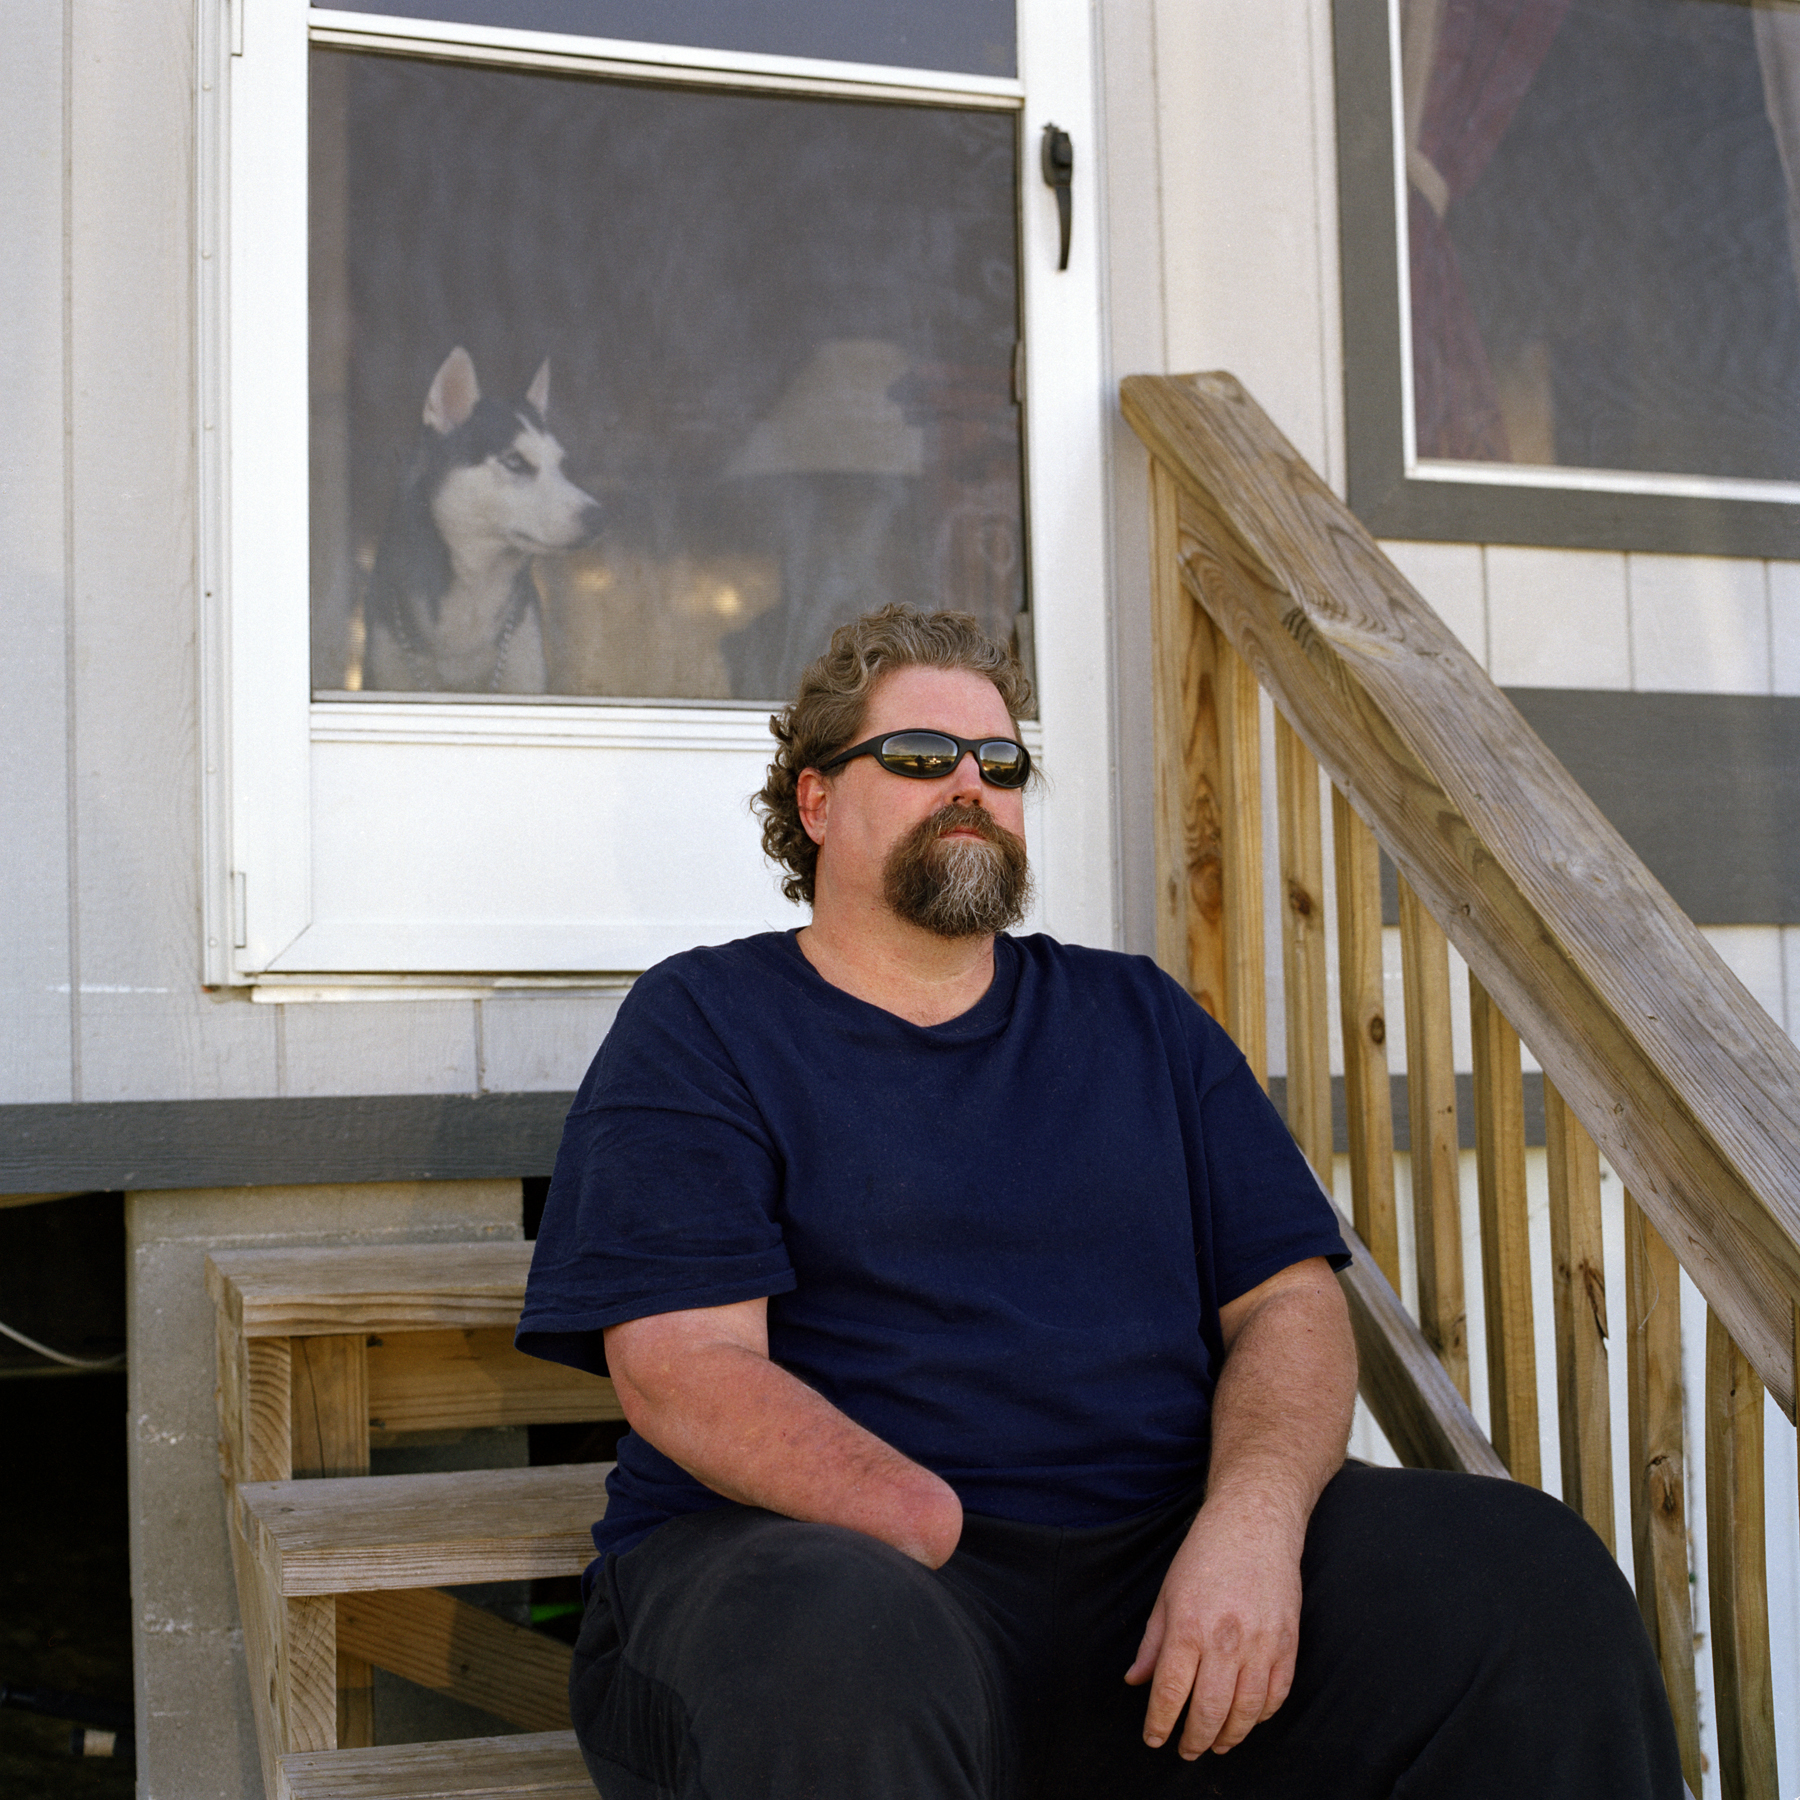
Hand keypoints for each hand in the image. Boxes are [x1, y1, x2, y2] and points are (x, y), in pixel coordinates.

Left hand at [1123, 1495, 1303, 1758]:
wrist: (1254, 1522)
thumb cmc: (1204, 1554)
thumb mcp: (1167, 1593)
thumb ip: (1152, 1643)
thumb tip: (1135, 1681)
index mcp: (1188, 1627)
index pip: (1171, 1693)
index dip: (1159, 1724)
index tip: (1153, 1739)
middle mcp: (1225, 1641)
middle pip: (1208, 1711)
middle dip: (1193, 1739)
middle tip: (1185, 1750)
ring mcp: (1261, 1644)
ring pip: (1245, 1712)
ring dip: (1228, 1736)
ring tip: (1214, 1743)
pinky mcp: (1287, 1643)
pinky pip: (1276, 1695)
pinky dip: (1261, 1715)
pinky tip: (1247, 1719)